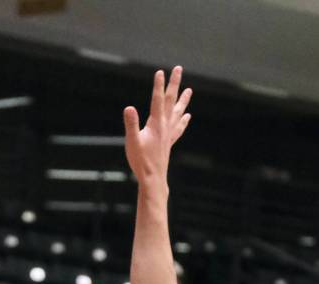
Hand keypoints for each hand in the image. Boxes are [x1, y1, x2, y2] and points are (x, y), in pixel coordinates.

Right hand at [124, 67, 191, 183]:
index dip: (158, 85)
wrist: (153, 179)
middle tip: (178, 69)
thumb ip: (131, 124)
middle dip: (174, 84)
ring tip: (189, 90)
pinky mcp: (169, 142)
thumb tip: (129, 108)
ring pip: (178, 112)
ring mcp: (168, 134)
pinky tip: (187, 116)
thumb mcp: (132, 142)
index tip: (160, 72)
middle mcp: (165, 126)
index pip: (157, 99)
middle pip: (170, 101)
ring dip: (183, 100)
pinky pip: (179, 128)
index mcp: (156, 124)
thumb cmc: (141, 161)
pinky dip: (183, 120)